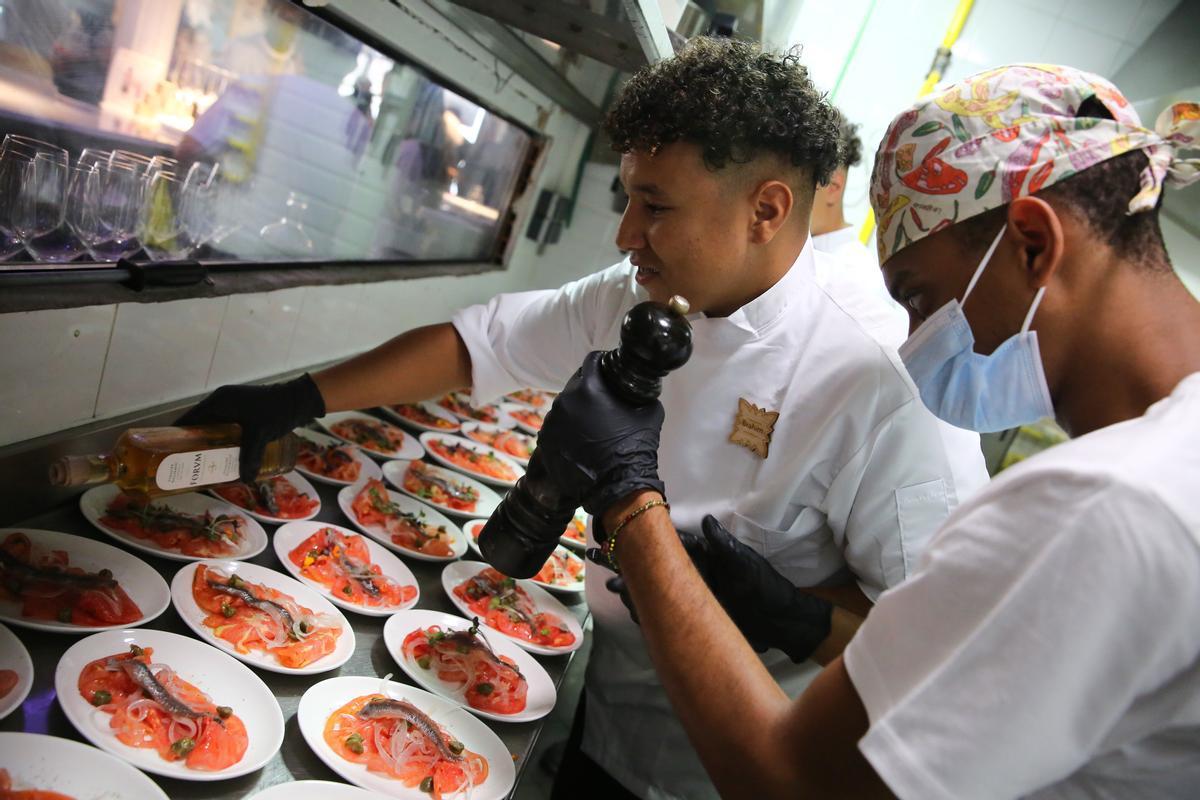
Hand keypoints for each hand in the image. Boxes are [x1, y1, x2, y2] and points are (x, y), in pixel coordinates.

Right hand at [176, 373, 324, 481]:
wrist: (300, 399)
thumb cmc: (278, 411)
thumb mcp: (261, 434)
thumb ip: (251, 456)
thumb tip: (244, 480)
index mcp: (219, 401)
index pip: (189, 420)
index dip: (176, 437)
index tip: (166, 454)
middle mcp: (222, 403)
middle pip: (199, 427)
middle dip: (192, 446)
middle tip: (184, 466)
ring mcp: (232, 408)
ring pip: (213, 430)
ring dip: (208, 446)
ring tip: (201, 467)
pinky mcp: (243, 414)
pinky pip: (226, 430)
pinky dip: (222, 443)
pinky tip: (223, 459)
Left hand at [535, 351, 664, 525]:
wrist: (618, 485)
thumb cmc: (635, 447)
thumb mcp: (649, 410)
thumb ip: (640, 392)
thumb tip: (637, 387)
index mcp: (588, 388)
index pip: (591, 362)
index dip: (601, 363)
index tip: (607, 370)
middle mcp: (564, 401)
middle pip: (575, 384)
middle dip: (588, 390)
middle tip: (602, 403)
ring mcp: (552, 422)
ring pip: (564, 407)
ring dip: (575, 411)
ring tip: (591, 426)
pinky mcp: (546, 441)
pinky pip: (556, 427)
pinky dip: (566, 430)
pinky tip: (581, 440)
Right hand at [599, 515, 832, 662]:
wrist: (781, 622)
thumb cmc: (765, 588)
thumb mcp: (746, 564)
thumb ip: (725, 545)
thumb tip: (707, 520)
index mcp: (706, 557)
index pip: (671, 545)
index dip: (647, 539)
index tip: (623, 532)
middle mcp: (694, 574)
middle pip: (655, 567)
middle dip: (628, 563)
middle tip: (600, 556)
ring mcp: (691, 597)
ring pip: (654, 590)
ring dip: (631, 588)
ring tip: (610, 585)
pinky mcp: (694, 617)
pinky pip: (664, 613)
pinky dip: (645, 612)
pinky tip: (629, 610)